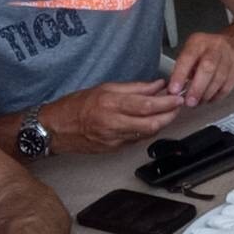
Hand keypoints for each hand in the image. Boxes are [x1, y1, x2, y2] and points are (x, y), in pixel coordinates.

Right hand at [44, 80, 183, 153]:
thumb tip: (157, 85)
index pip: (147, 105)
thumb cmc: (76, 105)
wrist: (54, 129)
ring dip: (161, 123)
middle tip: (178, 106)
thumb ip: (134, 88)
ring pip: (147, 134)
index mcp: (110, 104)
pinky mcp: (113, 149)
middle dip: (170, 115)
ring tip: (167, 112)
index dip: (167, 103)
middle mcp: (113, 123)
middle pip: (152, 123)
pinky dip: (147, 131)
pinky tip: (150, 122)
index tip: (178, 97)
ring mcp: (114, 139)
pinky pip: (137, 140)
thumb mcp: (104, 88)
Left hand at [168, 32, 233, 106]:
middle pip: (207, 68)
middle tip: (189, 102)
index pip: (188, 57)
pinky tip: (209, 98)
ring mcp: (229, 57)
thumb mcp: (193, 51)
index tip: (174, 90)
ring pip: (219, 79)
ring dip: (206, 94)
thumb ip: (184, 67)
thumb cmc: (209, 51)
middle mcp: (215, 47)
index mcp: (199, 42)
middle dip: (197, 88)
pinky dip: (217, 96)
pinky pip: (227, 86)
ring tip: (198, 102)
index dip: (180, 75)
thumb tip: (174, 88)